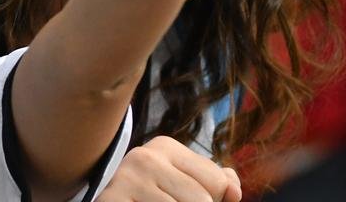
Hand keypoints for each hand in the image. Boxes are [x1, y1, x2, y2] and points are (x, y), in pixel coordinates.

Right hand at [96, 136, 241, 201]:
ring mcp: (126, 179)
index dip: (215, 201)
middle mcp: (145, 157)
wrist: (111, 200)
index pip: (218, 181)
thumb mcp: (181, 183)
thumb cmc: (152, 197)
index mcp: (165, 147)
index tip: (186, 199)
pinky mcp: (111, 199)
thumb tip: (234, 188)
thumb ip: (212, 181)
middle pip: (202, 200)